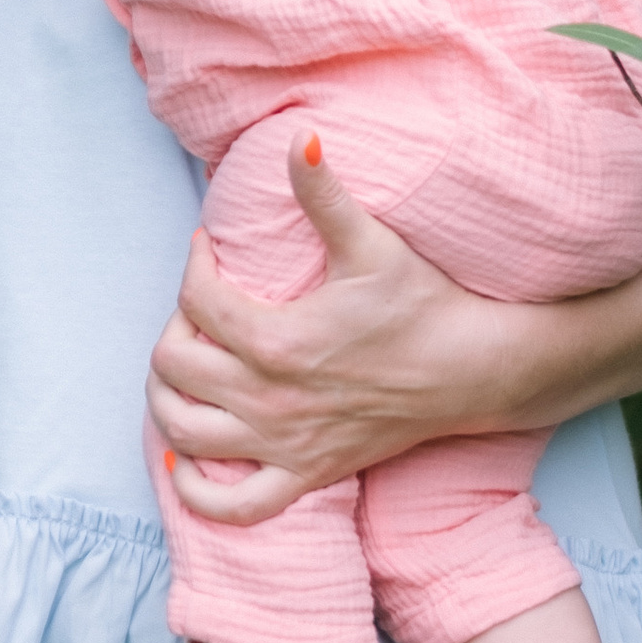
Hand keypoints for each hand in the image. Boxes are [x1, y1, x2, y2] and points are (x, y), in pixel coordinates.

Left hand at [146, 135, 641, 519]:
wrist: (474, 370)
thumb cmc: (423, 305)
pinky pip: (234, 505)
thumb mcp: (371, 243)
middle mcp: (270, 399)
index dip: (193, 262)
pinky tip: (189, 461)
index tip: (209, 246)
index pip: (196, 299)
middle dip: (173, 329)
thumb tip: (300, 136)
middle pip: (172, 367)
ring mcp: (285, 444)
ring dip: (167, 401)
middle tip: (201, 307)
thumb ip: (325, 193)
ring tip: (188, 365)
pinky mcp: (306, 475)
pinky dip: (199, 492)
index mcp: (278, 340)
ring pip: (183, 434)